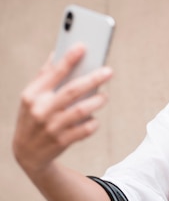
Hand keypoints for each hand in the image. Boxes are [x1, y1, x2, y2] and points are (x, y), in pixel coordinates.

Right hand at [13, 44, 112, 175]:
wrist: (27, 153)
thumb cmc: (32, 118)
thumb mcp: (31, 98)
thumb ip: (44, 76)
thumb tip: (57, 52)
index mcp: (33, 95)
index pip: (53, 73)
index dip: (69, 58)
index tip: (83, 46)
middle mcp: (41, 110)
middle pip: (72, 91)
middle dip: (93, 79)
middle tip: (108, 71)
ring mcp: (52, 127)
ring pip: (82, 110)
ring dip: (97, 101)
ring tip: (104, 96)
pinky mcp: (62, 141)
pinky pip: (85, 130)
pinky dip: (93, 122)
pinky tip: (94, 118)